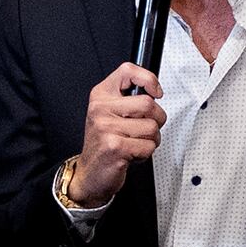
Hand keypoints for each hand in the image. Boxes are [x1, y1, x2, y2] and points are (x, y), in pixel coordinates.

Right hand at [73, 62, 166, 205]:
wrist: (89, 174)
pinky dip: (145, 154)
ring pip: (152, 128)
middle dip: (156, 120)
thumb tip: (155, 91)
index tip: (156, 92)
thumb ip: (128, 99)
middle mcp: (101, 109)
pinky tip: (130, 154)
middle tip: (143, 129)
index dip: (149, 79)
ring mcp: (107, 127)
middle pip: (148, 104)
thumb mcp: (110, 114)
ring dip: (151, 140)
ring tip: (134, 143)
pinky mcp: (115, 146)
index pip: (127, 71)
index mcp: (101, 96)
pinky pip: (148, 146)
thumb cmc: (104, 144)